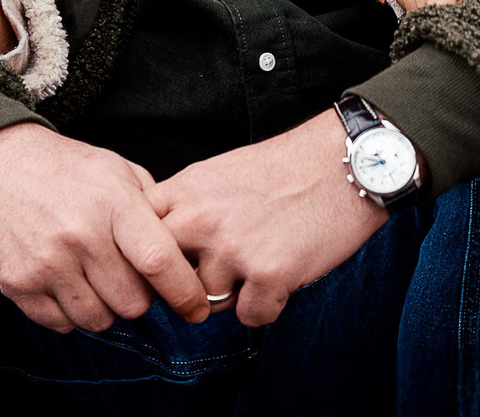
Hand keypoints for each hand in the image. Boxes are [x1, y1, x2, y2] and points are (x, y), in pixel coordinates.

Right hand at [0, 123, 208, 332]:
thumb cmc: (66, 169)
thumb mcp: (116, 169)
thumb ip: (152, 207)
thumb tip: (186, 249)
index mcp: (112, 202)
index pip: (158, 261)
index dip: (185, 292)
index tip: (197, 308)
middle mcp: (80, 235)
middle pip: (132, 303)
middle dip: (139, 297)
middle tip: (127, 274)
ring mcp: (46, 262)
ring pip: (99, 319)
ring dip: (105, 307)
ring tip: (94, 276)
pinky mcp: (18, 284)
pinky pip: (62, 324)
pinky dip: (71, 312)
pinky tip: (66, 281)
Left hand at [149, 111, 388, 327]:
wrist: (343, 162)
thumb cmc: (286, 167)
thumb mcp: (219, 172)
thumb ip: (186, 205)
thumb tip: (161, 246)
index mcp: (185, 191)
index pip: (136, 238)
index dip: (146, 260)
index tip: (162, 269)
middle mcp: (201, 219)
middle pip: (164, 279)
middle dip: (183, 287)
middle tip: (210, 281)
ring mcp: (233, 248)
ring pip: (209, 303)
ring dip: (234, 294)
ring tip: (261, 262)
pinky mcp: (268, 274)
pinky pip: (251, 317)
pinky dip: (268, 305)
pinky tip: (283, 277)